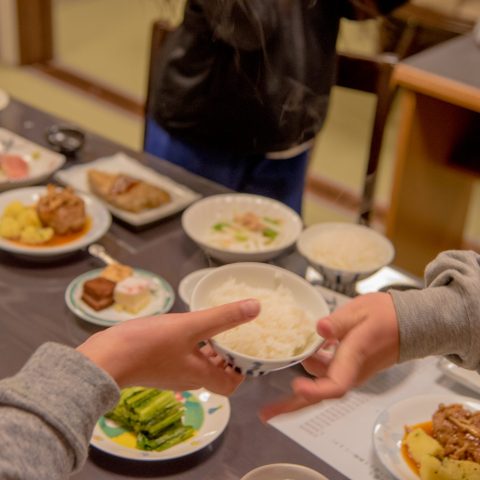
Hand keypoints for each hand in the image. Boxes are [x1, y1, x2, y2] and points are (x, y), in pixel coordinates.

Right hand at [77, 299, 259, 395]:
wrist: (104, 358)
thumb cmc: (148, 345)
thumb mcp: (190, 325)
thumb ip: (223, 317)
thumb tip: (256, 308)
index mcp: (201, 375)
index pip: (231, 384)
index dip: (243, 370)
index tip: (247, 350)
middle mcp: (188, 379)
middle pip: (216, 373)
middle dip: (227, 355)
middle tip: (235, 333)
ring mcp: (170, 374)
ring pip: (199, 364)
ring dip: (209, 348)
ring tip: (214, 326)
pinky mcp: (156, 366)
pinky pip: (182, 358)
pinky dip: (192, 346)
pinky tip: (187, 328)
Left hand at [260, 292, 398, 419]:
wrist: (408, 323)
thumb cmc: (385, 315)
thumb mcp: (360, 311)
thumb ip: (339, 321)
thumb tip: (320, 328)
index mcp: (353, 358)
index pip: (336, 385)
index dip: (315, 391)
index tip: (295, 388)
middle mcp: (351, 371)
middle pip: (321, 394)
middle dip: (292, 405)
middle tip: (266, 414)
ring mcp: (349, 372)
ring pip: (320, 384)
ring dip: (297, 388)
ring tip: (273, 396)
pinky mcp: (347, 367)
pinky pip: (324, 376)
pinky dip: (308, 374)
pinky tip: (296, 360)